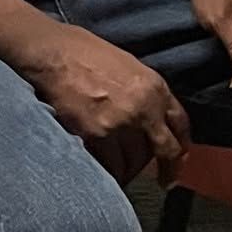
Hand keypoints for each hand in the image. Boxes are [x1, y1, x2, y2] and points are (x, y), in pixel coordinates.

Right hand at [19, 21, 190, 185]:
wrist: (49, 52)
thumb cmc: (80, 50)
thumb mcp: (124, 63)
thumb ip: (141, 90)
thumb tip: (145, 113)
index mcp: (153, 86)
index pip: (181, 123)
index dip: (181, 145)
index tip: (177, 158)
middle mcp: (144, 108)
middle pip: (165, 150)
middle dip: (167, 170)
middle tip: (163, 181)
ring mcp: (120, 123)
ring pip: (134, 162)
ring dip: (130, 170)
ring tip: (123, 174)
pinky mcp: (96, 135)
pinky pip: (109, 164)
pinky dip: (108, 171)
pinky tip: (104, 173)